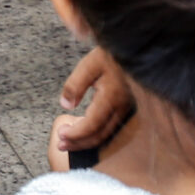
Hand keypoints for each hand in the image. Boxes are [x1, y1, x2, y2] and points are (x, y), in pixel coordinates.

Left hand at [48, 46, 133, 170]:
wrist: (133, 49)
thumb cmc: (110, 55)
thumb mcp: (89, 65)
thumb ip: (75, 85)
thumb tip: (66, 105)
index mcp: (111, 97)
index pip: (92, 125)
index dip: (75, 134)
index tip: (60, 135)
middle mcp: (121, 108)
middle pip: (99, 135)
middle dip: (79, 143)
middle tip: (60, 145)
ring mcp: (125, 109)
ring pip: (105, 134)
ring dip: (86, 141)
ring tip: (68, 142)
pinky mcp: (125, 108)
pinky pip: (110, 128)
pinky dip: (95, 134)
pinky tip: (84, 133)